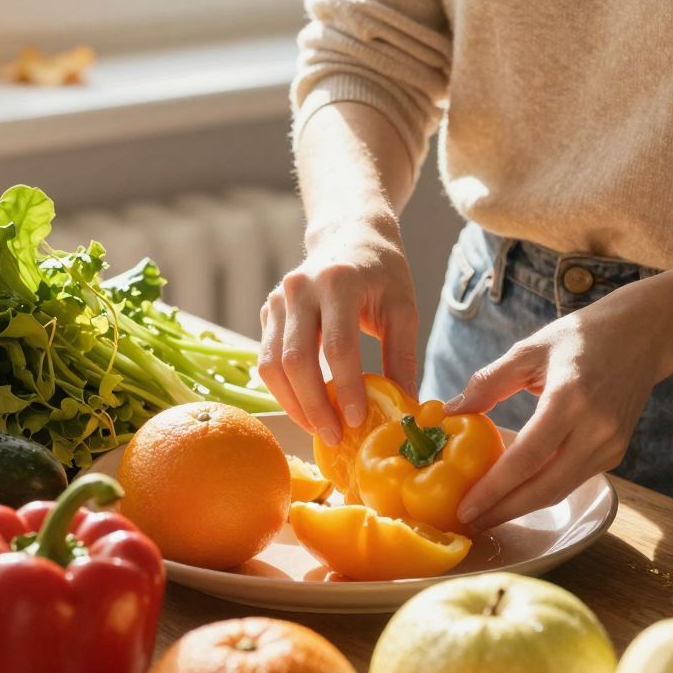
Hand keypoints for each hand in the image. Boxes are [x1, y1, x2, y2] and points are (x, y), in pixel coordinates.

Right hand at [256, 216, 418, 447]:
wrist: (350, 235)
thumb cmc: (382, 272)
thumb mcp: (402, 309)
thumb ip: (402, 357)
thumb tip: (406, 410)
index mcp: (337, 282)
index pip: (337, 346)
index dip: (345, 388)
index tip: (357, 421)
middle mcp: (299, 288)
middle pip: (296, 359)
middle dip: (314, 405)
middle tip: (334, 437)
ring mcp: (278, 299)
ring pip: (271, 364)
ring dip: (293, 403)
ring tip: (319, 428)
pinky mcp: (267, 311)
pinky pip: (267, 358)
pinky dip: (284, 388)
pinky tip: (307, 406)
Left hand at [445, 289, 667, 531]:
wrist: (642, 336)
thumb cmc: (581, 337)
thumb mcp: (529, 350)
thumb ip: (489, 382)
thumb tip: (452, 411)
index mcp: (570, 398)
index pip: (526, 458)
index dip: (493, 489)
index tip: (465, 507)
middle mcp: (595, 428)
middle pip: (544, 488)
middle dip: (504, 511)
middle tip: (469, 522)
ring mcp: (610, 445)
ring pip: (559, 490)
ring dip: (522, 506)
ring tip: (487, 513)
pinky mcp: (615, 453)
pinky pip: (573, 480)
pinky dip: (542, 489)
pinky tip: (517, 490)